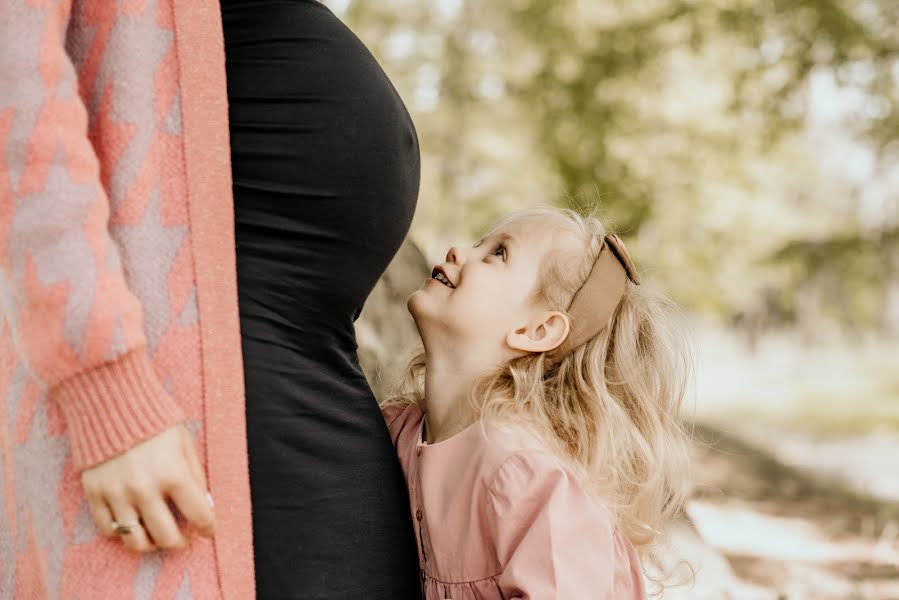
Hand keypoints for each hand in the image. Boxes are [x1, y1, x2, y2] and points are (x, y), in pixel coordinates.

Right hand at [81, 423, 215, 552]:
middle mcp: (145, 489)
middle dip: (180, 543)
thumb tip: (206, 505)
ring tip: (157, 536)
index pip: (199, 515)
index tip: (209, 530)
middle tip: (184, 539)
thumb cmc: (154, 420)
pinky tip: (133, 524)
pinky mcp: (94, 493)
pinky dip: (122, 533)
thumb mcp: (185, 443)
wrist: (110, 401)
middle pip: (167, 537)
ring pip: (135, 541)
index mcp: (173, 474)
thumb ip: (196, 475)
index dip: (208, 527)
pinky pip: (108, 529)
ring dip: (151, 544)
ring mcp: (117, 493)